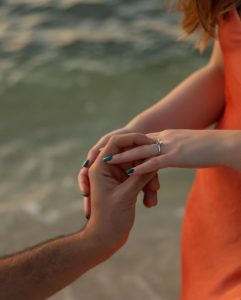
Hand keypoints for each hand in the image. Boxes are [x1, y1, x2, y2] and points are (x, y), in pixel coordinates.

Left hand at [84, 133, 155, 252]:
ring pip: (136, 168)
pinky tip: (150, 201)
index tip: (150, 142)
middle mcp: (107, 169)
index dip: (134, 139)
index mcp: (100, 167)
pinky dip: (145, 187)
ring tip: (153, 195)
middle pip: (129, 155)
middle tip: (156, 177)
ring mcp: (115, 177)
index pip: (116, 142)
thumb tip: (154, 160)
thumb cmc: (110, 219)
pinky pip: (137, 178)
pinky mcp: (123, 185)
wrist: (105, 240)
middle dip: (145, 165)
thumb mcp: (126, 195)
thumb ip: (140, 175)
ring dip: (147, 180)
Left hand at [105, 129, 228, 174]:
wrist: (223, 144)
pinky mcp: (176, 155)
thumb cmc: (205, 147)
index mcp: (164, 136)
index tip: (108, 149)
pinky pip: (155, 162)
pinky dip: (141, 168)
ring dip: (123, 158)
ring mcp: (168, 146)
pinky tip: (129, 173)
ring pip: (140, 151)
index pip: (138, 139)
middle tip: (99, 155)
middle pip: (134, 143)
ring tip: (106, 162)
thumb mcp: (183, 147)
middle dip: (116, 149)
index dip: (122, 144)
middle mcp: (162, 138)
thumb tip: (162, 156)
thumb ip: (170, 150)